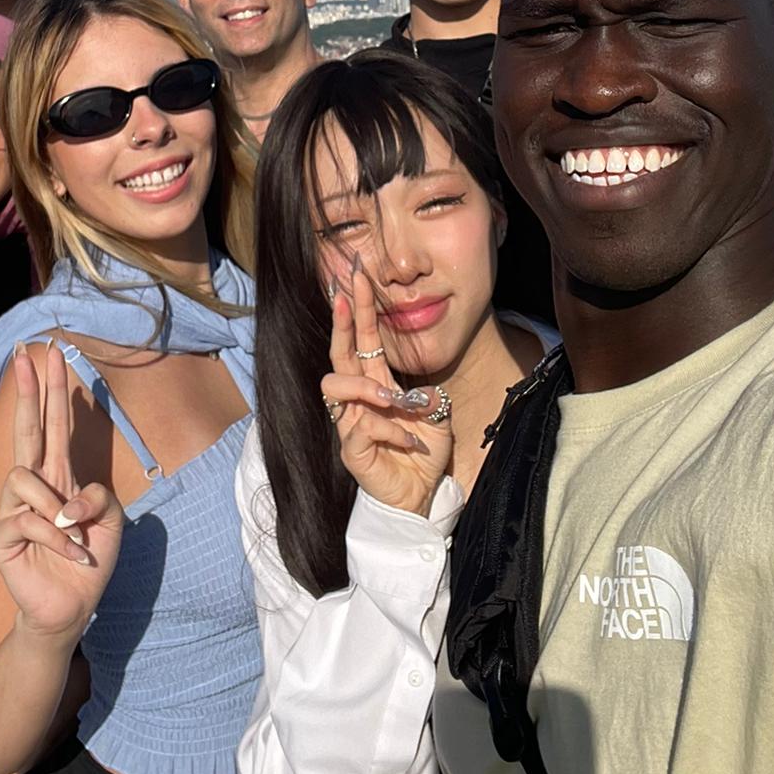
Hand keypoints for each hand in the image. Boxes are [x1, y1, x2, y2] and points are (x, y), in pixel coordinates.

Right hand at [0, 342, 123, 640]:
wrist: (71, 608)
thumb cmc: (88, 559)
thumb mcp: (111, 522)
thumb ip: (98, 498)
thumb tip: (67, 501)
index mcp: (59, 476)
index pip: (53, 424)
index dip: (52, 390)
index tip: (50, 353)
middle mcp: (33, 486)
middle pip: (27, 429)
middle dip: (27, 390)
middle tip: (26, 353)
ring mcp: (13, 509)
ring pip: (25, 478)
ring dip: (56, 507)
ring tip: (74, 536)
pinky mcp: (2, 537)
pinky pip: (26, 521)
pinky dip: (56, 538)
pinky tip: (72, 554)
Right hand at [319, 265, 452, 517]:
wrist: (420, 497)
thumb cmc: (422, 454)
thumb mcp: (436, 417)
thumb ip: (429, 397)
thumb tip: (425, 390)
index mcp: (377, 384)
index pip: (364, 340)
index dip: (359, 309)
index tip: (356, 276)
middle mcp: (358, 400)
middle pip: (340, 353)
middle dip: (342, 320)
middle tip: (345, 292)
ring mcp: (351, 424)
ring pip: (337, 386)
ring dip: (368, 387)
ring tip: (394, 400)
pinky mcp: (351, 451)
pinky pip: (362, 428)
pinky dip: (392, 430)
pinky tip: (411, 441)